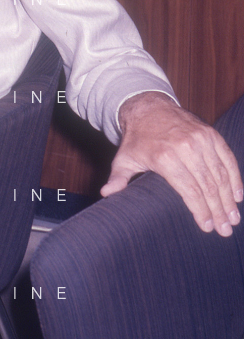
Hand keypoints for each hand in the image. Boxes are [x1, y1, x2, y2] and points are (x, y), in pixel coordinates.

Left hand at [105, 92, 242, 235]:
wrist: (149, 108)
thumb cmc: (136, 140)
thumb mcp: (123, 159)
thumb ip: (118, 179)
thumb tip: (107, 194)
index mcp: (165, 158)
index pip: (188, 190)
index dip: (199, 210)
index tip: (206, 227)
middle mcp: (186, 148)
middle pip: (208, 186)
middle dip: (217, 210)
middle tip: (225, 230)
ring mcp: (201, 140)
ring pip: (220, 174)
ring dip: (229, 198)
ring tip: (233, 218)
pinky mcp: (212, 134)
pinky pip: (227, 158)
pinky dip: (235, 178)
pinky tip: (238, 195)